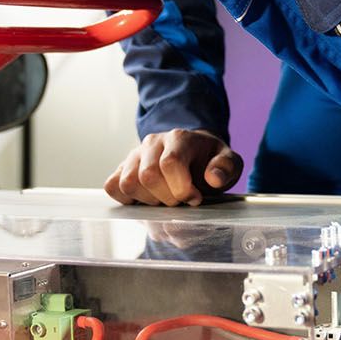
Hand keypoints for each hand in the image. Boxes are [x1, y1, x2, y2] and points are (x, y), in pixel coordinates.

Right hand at [103, 129, 241, 206]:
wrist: (194, 154)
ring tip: (164, 199)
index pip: (170, 163)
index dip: (182, 188)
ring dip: (148, 200)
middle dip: (167, 198)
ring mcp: (135, 155)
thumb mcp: (229, 162)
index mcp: (179, 138)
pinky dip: (126, 199)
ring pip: (128, 183)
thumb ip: (226, 168)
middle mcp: (153, 142)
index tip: (195, 198)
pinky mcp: (122, 167)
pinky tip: (146, 199)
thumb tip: (213, 178)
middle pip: (147, 176)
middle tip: (180, 200)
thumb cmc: (210, 161)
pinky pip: (112, 186)